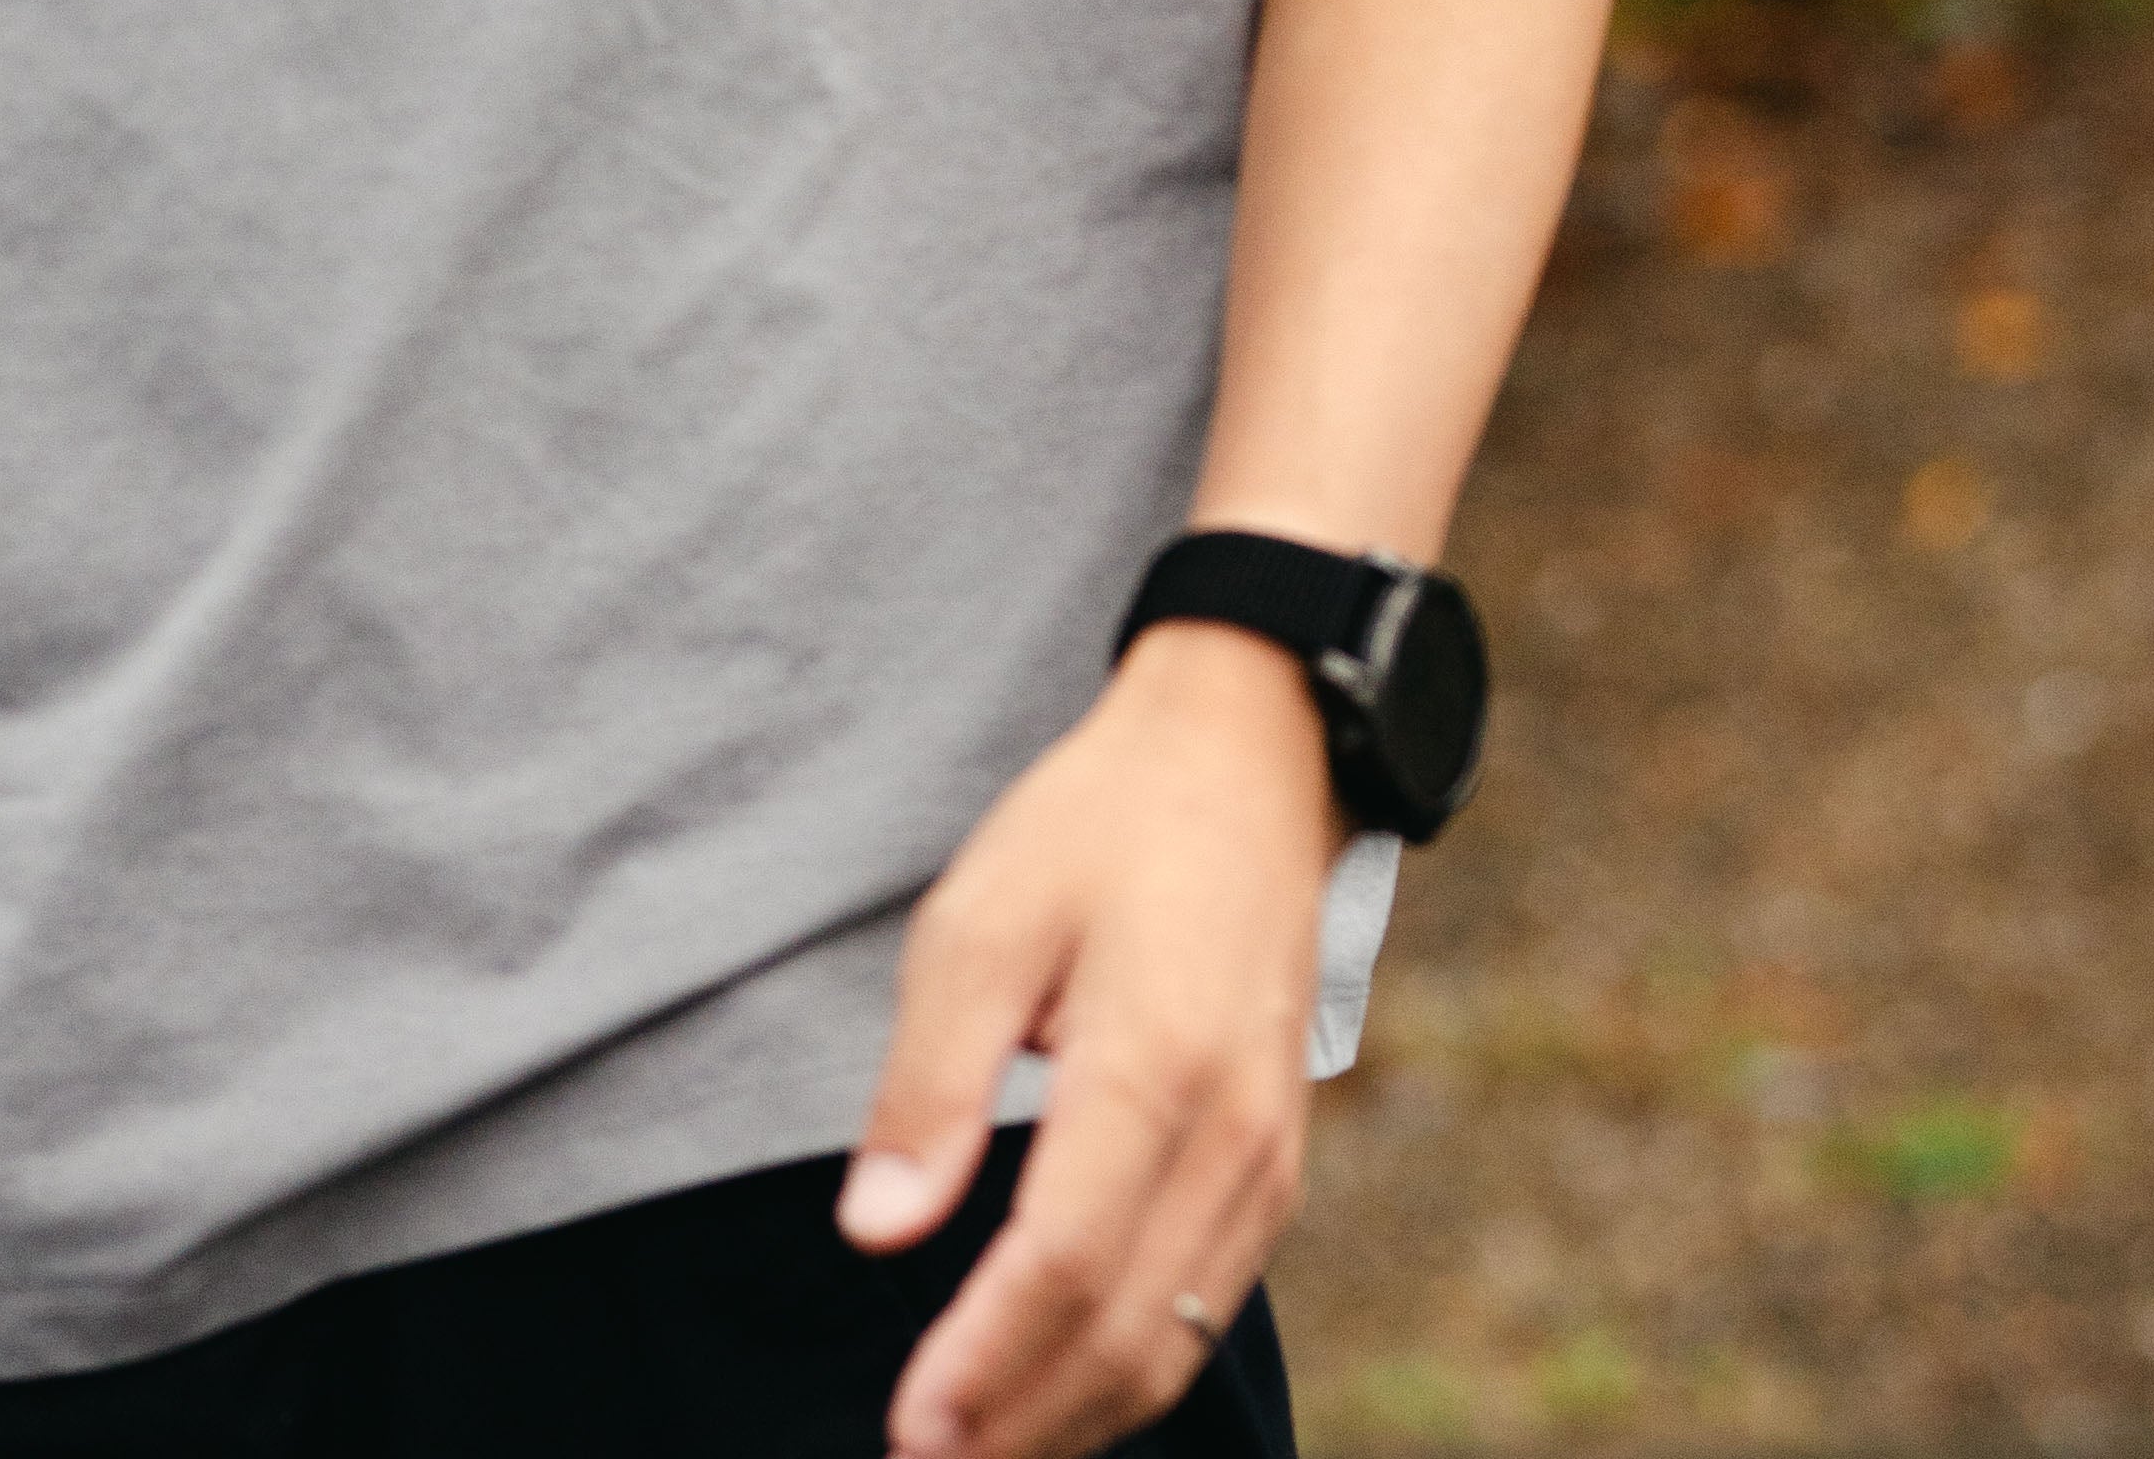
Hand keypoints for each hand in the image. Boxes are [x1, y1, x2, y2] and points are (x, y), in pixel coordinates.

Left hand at [840, 627, 1337, 1458]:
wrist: (1246, 763)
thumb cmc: (1098, 830)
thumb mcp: (979, 918)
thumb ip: (931, 1081)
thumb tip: (877, 1232)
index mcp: (1153, 1070)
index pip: (1061, 1266)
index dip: (983, 1366)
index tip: (908, 1431)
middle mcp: (1232, 1138)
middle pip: (1125, 1331)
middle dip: (1024, 1423)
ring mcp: (1269, 1159)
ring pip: (1174, 1335)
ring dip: (1078, 1417)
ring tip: (979, 1457)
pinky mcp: (1275, 1163)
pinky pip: (1206, 1299)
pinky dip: (1134, 1366)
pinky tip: (1063, 1392)